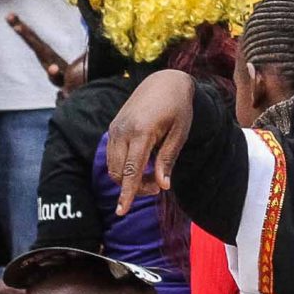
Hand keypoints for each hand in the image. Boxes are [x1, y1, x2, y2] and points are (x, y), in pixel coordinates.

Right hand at [102, 70, 196, 209]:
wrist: (165, 81)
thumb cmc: (178, 107)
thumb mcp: (180, 133)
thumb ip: (168, 159)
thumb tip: (162, 186)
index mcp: (141, 131)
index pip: (130, 170)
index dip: (127, 192)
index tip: (121, 211)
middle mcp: (123, 130)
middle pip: (119, 172)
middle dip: (134, 187)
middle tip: (157, 187)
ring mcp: (115, 128)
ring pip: (113, 166)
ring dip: (128, 178)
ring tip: (152, 176)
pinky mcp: (113, 127)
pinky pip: (112, 155)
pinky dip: (123, 166)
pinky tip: (141, 164)